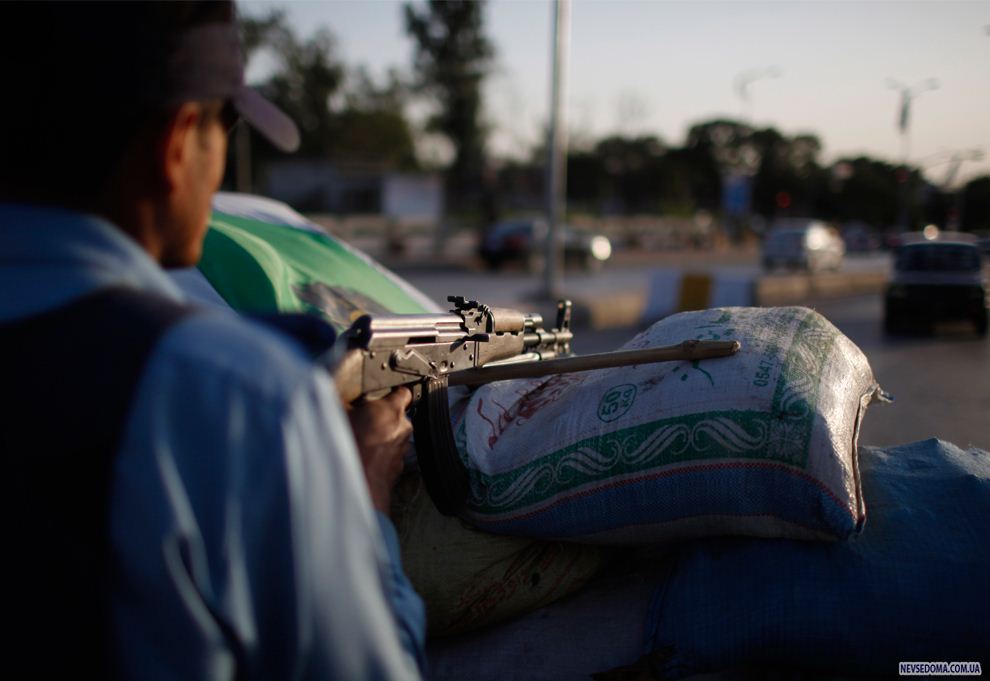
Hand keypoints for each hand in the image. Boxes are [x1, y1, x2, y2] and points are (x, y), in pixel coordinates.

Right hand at [346, 388, 412, 511]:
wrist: (354, 486)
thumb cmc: (348, 447)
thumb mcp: (337, 413)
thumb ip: (342, 401)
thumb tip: (332, 393)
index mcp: (391, 410)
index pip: (403, 393)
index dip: (393, 392)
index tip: (384, 393)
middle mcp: (403, 429)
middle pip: (396, 417)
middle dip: (381, 417)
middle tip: (361, 420)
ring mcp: (402, 450)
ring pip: (393, 438)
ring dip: (380, 438)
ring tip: (359, 442)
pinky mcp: (397, 469)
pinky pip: (389, 456)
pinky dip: (379, 456)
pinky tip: (362, 458)